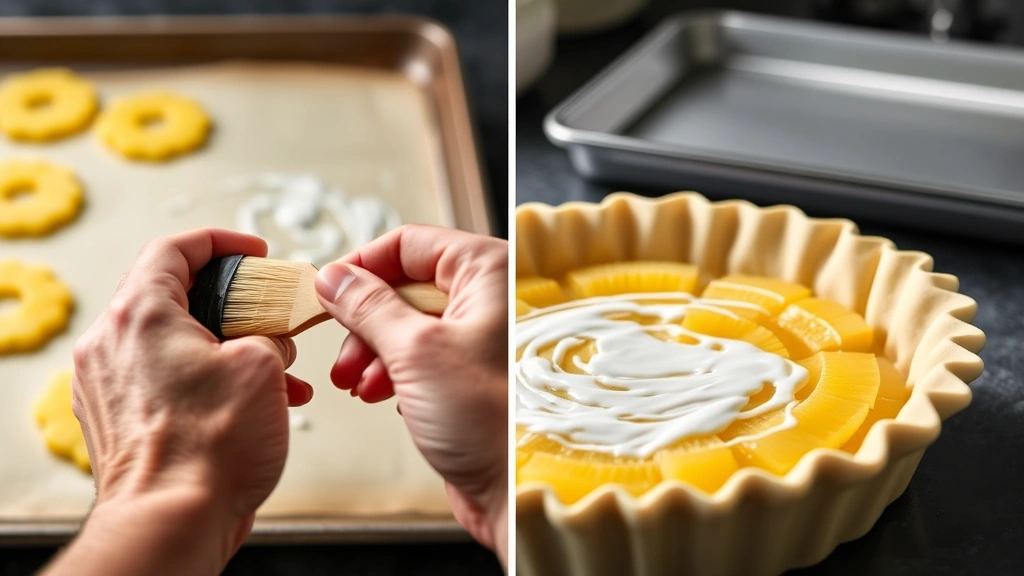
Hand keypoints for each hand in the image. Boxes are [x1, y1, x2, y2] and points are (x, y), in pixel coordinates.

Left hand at [47, 229, 312, 575]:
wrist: (171, 521)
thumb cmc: (208, 447)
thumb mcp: (263, 365)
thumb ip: (267, 333)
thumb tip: (269, 340)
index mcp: (141, 314)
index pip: (174, 249)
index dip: (221, 243)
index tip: (253, 252)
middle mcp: (111, 344)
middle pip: (174, 297)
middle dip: (233, 305)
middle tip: (269, 315)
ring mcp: (108, 385)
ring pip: (174, 343)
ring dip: (227, 349)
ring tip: (274, 372)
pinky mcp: (117, 421)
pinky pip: (165, 381)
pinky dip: (207, 381)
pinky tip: (252, 404)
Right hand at [315, 224, 507, 565]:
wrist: (515, 489)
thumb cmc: (488, 421)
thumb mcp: (414, 351)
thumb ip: (368, 306)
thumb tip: (334, 278)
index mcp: (488, 272)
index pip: (409, 244)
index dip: (362, 266)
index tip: (328, 289)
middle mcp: (490, 297)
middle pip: (405, 285)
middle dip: (365, 321)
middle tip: (343, 353)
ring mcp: (481, 336)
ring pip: (408, 323)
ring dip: (374, 351)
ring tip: (358, 384)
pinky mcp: (471, 373)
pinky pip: (421, 356)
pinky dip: (395, 372)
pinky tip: (384, 396)